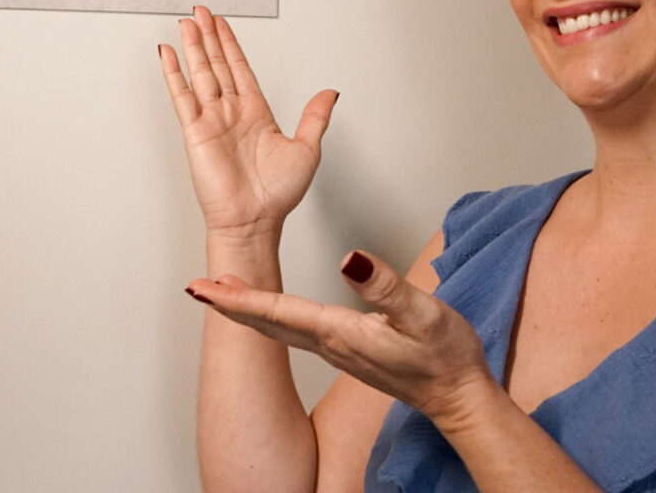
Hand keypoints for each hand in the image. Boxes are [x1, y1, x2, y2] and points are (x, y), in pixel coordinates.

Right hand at [159, 6, 337, 238]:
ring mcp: (212, 120)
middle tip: (201, 11)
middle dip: (209, 36)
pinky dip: (173, 74)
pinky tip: (167, 55)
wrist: (255, 221)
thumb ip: (315, 117)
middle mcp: (232, 112)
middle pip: (218, 64)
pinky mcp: (195, 132)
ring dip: (193, 47)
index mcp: (256, 112)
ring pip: (200, 73)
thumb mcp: (307, 148)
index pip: (240, 68)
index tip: (222, 24)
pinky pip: (182, 96)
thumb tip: (329, 92)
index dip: (231, 44)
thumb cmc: (277, 195)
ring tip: (186, 23)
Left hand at [186, 249, 496, 423]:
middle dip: (229, 304)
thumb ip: (385, 286)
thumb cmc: (444, 358)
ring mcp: (337, 351)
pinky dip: (272, 315)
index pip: (277, 312)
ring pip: (278, 328)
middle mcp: (330, 345)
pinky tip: (273, 309)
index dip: (238, 297)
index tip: (203, 287)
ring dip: (247, 309)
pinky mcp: (348, 351)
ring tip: (223, 292)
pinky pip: (296, 332)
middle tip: (197, 287)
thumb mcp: (422, 314)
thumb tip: (350, 258)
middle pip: (267, 323)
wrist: (458, 398)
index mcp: (339, 333)